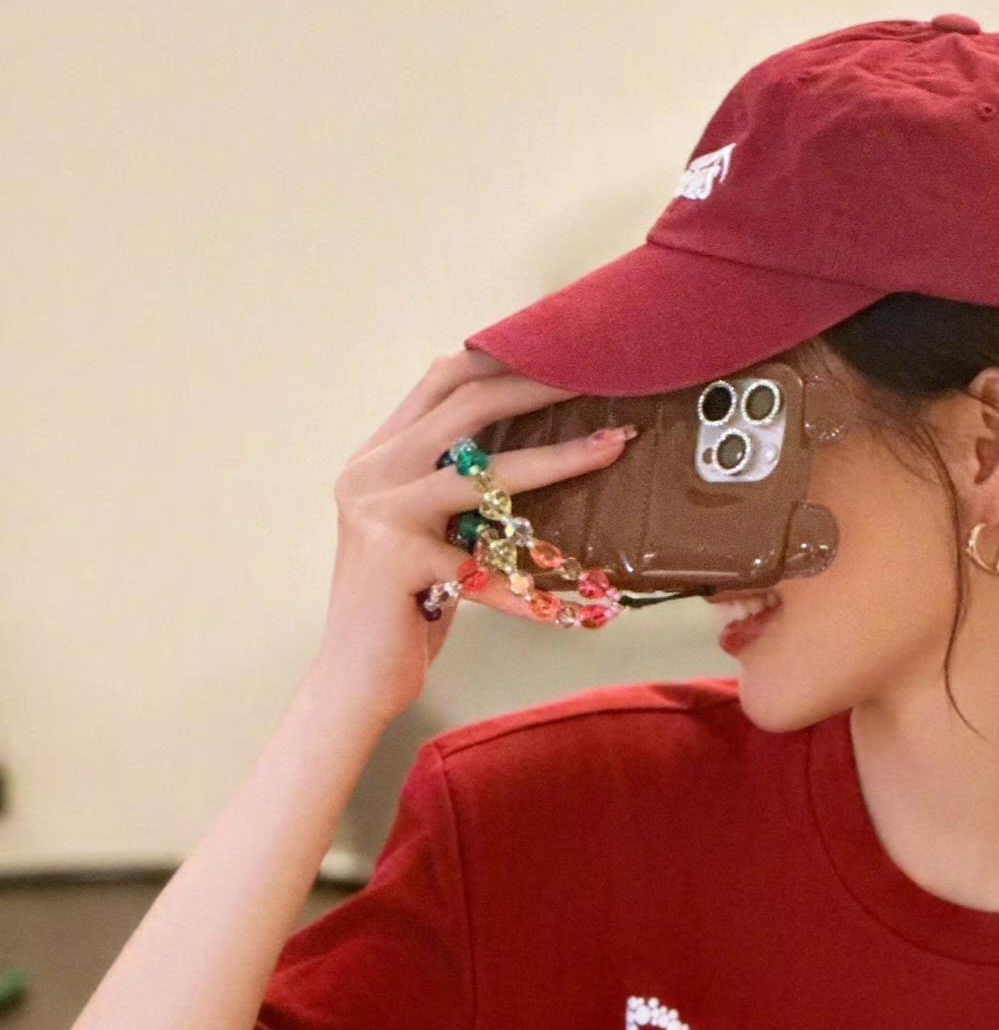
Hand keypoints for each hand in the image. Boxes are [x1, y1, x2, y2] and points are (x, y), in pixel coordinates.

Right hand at [308, 348, 637, 725]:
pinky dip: (536, 592)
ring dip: (559, 458)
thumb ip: (458, 491)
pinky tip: (580, 606)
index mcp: (377, 457)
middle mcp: (371, 473)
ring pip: (485, 474)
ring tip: (614, 447)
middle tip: (601, 378)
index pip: (440, 383)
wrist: (352, 680)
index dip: (501, 359)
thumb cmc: (406, 610)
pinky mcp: (397, 563)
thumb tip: (530, 453)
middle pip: (464, 406)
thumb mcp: (430, 534)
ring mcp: (379, 514)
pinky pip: (488, 571)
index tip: (562, 349)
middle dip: (538, 387)